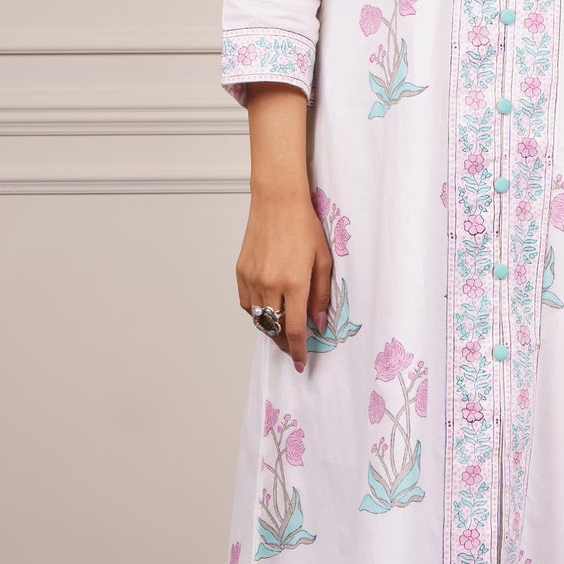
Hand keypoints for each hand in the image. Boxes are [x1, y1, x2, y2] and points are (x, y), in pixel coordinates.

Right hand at [236, 184, 331, 370]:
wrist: (277, 200)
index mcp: (294, 283)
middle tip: (294, 348)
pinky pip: (247, 303)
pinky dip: (257, 312)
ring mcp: (252, 278)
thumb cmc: (304, 226)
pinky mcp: (240, 271)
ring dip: (271, 328)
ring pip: (258, 319)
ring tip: (283, 327)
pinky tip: (268, 308)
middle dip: (285, 344)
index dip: (298, 351)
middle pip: (274, 329)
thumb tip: (318, 323)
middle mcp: (269, 284)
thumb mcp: (323, 260)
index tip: (301, 363)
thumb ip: (321, 295)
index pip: (294, 331)